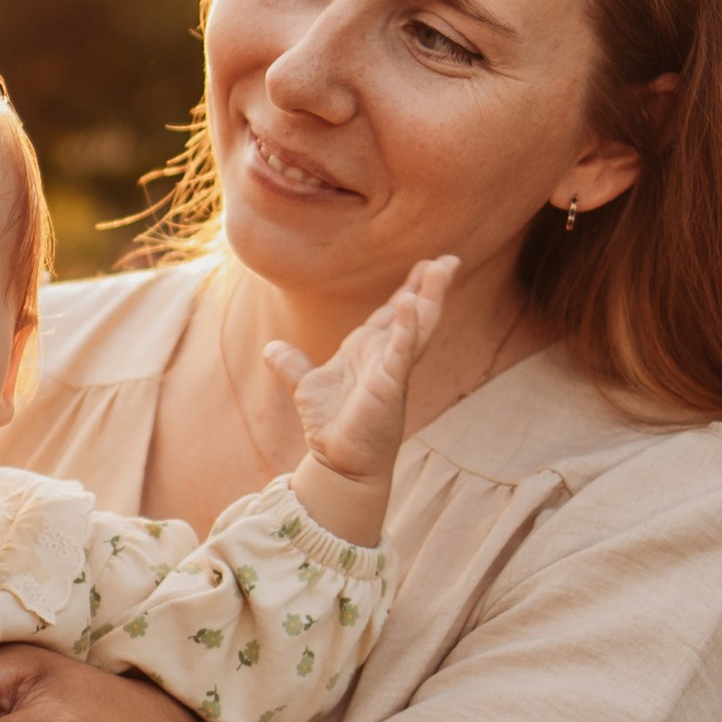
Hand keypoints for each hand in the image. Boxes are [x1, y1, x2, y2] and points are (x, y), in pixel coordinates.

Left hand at [266, 255, 455, 531]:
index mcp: (369, 351)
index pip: (394, 313)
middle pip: (414, 314)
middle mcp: (386, 357)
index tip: (427, 264)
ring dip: (429, 298)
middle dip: (432, 287)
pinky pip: (400, 352)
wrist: (336, 461)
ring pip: (417, 327)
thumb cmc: (331, 425)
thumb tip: (271, 349)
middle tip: (450, 259)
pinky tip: (411, 304)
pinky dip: (406, 328)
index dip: (410, 289)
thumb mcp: (307, 386)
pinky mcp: (388, 386)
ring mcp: (391, 370)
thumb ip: (292, 366)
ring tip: (442, 269)